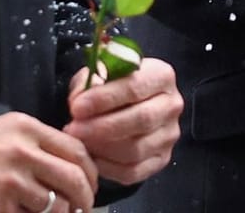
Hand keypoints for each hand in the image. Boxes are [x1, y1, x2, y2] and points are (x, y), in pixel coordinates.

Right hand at [0, 113, 96, 212]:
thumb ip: (32, 142)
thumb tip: (66, 164)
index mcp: (25, 129)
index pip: (76, 150)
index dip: (90, 172)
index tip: (90, 185)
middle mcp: (22, 153)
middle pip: (73, 180)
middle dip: (84, 199)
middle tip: (82, 208)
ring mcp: (10, 183)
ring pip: (55, 206)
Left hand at [64, 57, 182, 185]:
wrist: (127, 104)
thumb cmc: (111, 86)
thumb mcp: (99, 73)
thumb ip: (89, 83)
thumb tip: (78, 103)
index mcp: (162, 75)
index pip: (135, 87)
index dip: (104, 99)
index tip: (76, 108)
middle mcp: (172, 105)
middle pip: (141, 119)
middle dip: (102, 127)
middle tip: (73, 129)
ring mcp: (169, 135)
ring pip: (137, 149)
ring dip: (102, 148)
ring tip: (78, 143)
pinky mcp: (162, 159)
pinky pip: (134, 171)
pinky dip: (108, 167)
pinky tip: (91, 157)